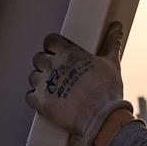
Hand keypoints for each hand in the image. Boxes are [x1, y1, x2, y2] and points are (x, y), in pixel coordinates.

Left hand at [26, 22, 132, 145]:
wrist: (101, 117)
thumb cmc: (107, 90)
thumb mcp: (111, 62)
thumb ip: (111, 43)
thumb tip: (117, 28)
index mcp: (68, 53)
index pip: (50, 41)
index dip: (53, 46)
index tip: (57, 52)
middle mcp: (53, 66)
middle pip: (38, 58)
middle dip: (46, 64)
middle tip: (57, 72)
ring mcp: (45, 84)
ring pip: (33, 76)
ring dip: (41, 81)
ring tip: (54, 88)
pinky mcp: (40, 102)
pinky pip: (29, 96)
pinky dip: (35, 98)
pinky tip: (47, 100)